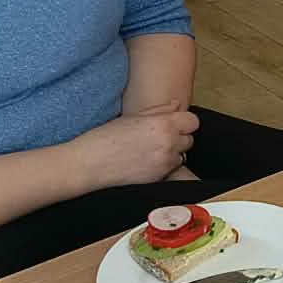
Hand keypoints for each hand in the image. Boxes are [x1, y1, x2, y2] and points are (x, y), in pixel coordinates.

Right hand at [74, 108, 198, 187]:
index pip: (193, 121)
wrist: (89, 164)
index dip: (184, 122)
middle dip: (179, 137)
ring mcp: (165, 162)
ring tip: (151, 150)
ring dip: (173, 152)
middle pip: (190, 139)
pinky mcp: (160, 177)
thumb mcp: (132, 117)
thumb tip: (176, 104)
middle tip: (159, 137)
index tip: (174, 124)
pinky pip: (172, 169)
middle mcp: (168, 142)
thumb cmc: (106, 137)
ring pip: (183, 155)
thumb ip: (159, 110)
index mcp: (162, 123)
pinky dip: (165, 165)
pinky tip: (147, 162)